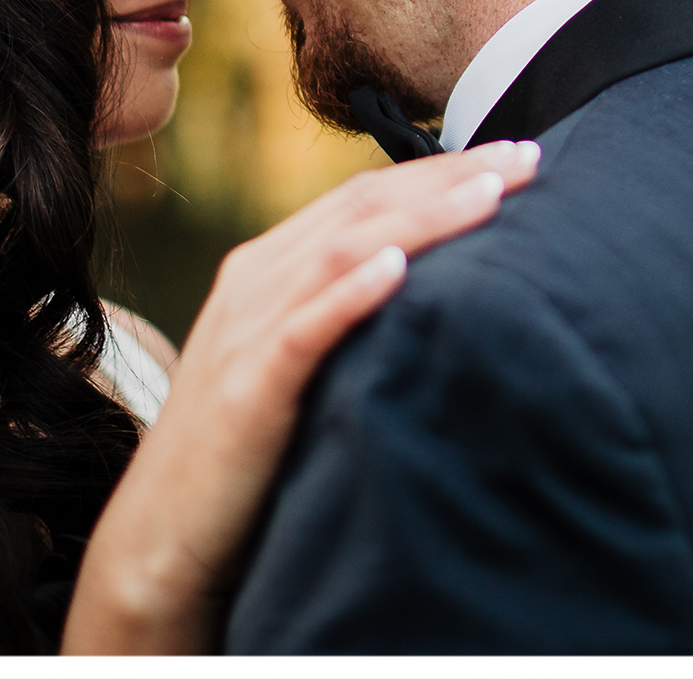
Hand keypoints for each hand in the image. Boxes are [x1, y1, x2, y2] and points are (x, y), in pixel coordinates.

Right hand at [62, 140, 541, 653]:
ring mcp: (246, 332)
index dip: (442, 170)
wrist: (163, 535)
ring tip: (490, 197)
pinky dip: (351, 292)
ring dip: (421, 219)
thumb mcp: (297, 362)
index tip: (517, 157)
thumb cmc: (248, 452)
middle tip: (529, 159)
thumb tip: (439, 294)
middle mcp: (255, 282)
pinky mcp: (245, 390)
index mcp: (268, 267)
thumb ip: (345, 316)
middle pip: (363, 207)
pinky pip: (302, 329)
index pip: (366, 196)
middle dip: (450, 177)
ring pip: (341, 250)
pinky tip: (399, 271)